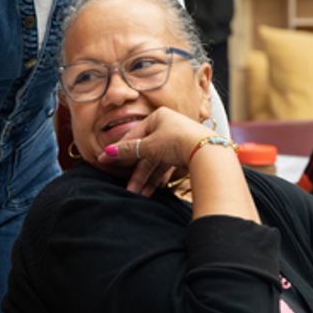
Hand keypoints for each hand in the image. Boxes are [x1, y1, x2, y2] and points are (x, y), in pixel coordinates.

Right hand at [98, 108, 213, 195]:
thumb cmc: (176, 141)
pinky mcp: (188, 154)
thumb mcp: (148, 146)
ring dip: (148, 179)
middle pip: (147, 152)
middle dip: (138, 172)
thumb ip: (127, 150)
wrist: (207, 152)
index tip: (105, 161)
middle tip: (129, 188)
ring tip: (140, 195)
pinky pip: (169, 167)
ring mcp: (179, 140)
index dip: (120, 150)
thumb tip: (106, 153)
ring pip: (158, 162)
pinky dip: (161, 179)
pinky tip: (153, 191)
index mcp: (159, 117)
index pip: (135, 135)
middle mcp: (169, 126)